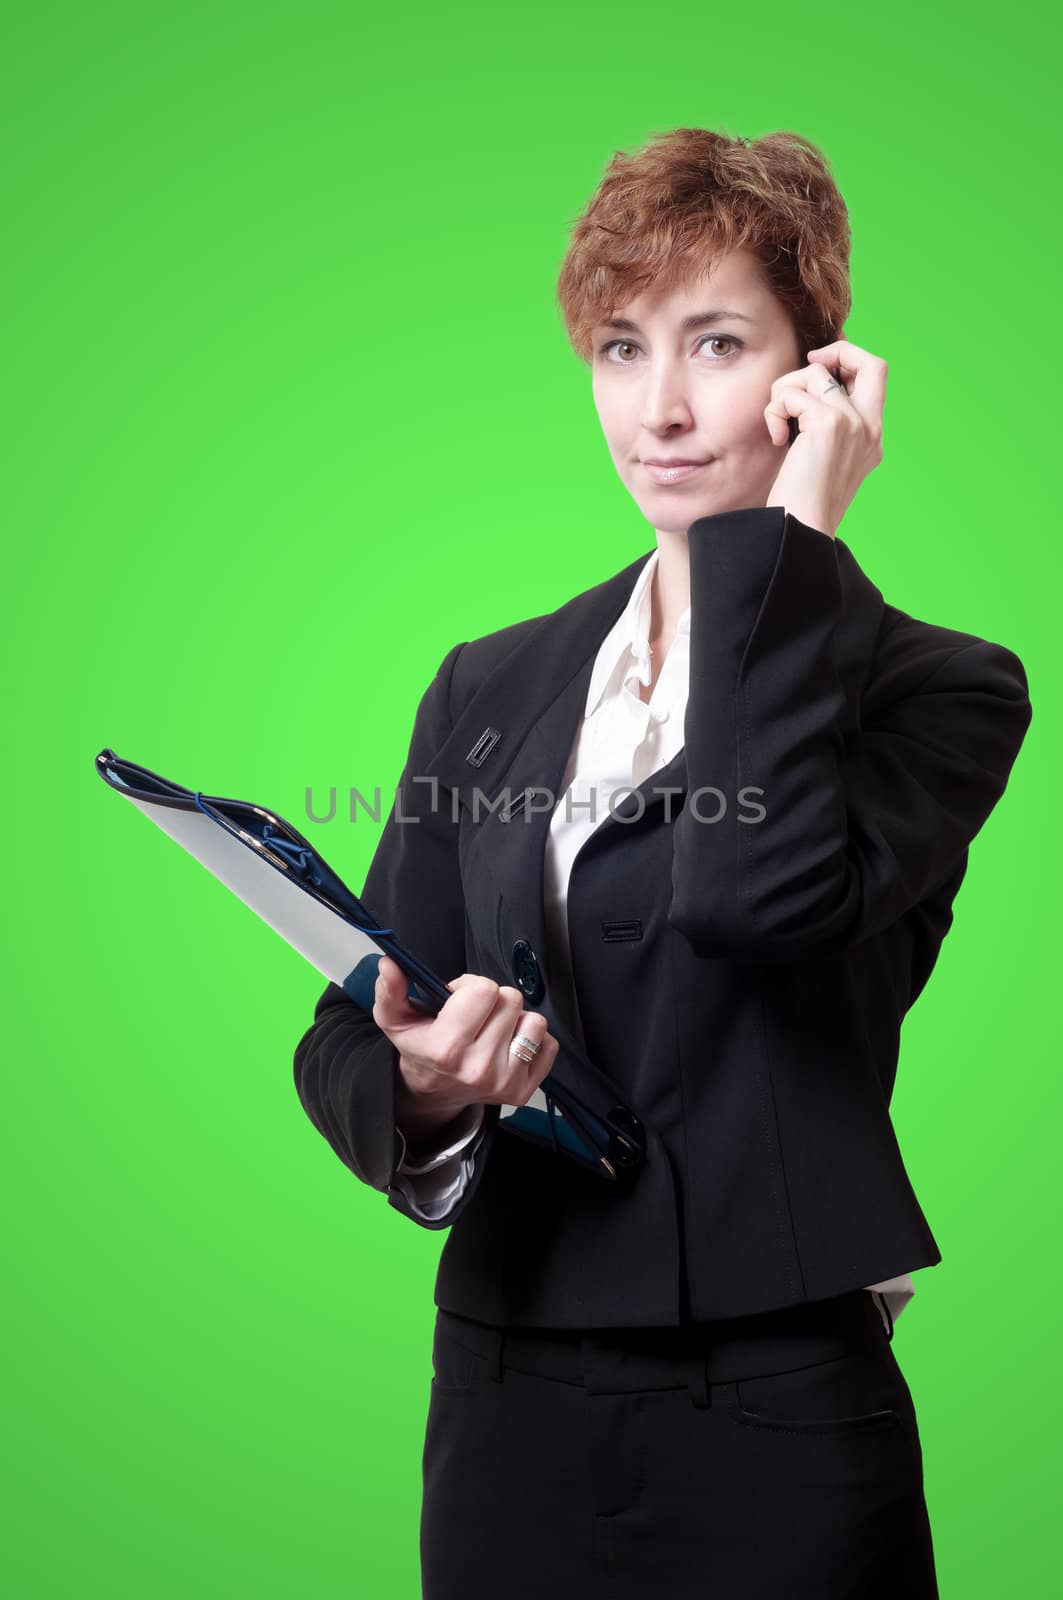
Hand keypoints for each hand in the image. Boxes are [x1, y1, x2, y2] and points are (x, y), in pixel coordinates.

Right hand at [372, 953, 558, 1118]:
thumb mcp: (396, 1020)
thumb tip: (390, 964)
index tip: (457, 1000)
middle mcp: (478, 1069)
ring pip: (534, 1021)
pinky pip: (549, 1045)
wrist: (434, 1091)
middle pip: (511, 999)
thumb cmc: (421, 1048)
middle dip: (492, 1000)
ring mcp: (504, 1082)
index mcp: (446, 1049)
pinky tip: (507, 1046)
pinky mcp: (524, 1091)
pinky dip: (531, 1040)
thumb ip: (390, 990)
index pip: (484, 990)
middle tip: (474, 1016)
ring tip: (492, 1030)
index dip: (470, 986)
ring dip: (515, 1020)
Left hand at [762, 339, 886, 538]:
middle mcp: (869, 428)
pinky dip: (775, 411)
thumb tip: (809, 383)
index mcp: (871, 437)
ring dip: (785, 390)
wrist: (802, 529)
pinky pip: (792, 394)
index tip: (819, 363)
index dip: (848, 358)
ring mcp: (853, 423)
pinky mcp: (829, 425)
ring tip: (779, 423)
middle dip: (837, 350)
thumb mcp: (821, 457)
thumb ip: (824, 422)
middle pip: (870, 361)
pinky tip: (777, 438)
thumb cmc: (801, 501)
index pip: (876, 375)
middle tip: (808, 364)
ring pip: (815, 372)